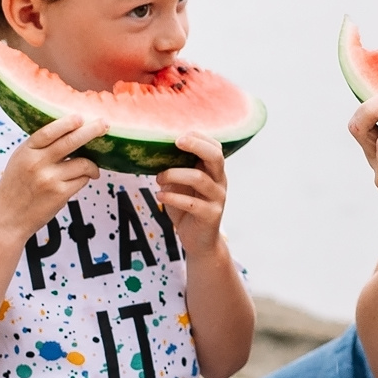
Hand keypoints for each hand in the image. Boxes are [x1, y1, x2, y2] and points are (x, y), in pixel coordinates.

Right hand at [0, 114, 106, 241]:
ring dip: (91, 165)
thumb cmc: (16, 187)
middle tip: (104, 125)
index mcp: (26, 151)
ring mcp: (50, 179)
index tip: (81, 117)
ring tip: (91, 169)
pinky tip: (80, 180)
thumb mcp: (20, 160)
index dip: (67, 123)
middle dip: (91, 131)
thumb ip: (39, 147)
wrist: (8, 218)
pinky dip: (85, 178)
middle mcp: (37, 163)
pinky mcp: (60, 194)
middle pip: (71, 142)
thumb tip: (70, 132)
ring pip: (82, 163)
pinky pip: (82, 180)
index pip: (49, 131)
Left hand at [155, 134, 234, 257]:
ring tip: (158, 179)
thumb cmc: (187, 209)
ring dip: (174, 175)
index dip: (199, 138)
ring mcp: (217, 199)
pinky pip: (192, 203)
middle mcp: (220, 182)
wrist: (199, 241)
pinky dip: (173, 197)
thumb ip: (177, 170)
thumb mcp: (182, 186)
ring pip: (199, 179)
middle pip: (216, 157)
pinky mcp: (211, 216)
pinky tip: (160, 196)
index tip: (178, 136)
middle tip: (176, 142)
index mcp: (214, 172)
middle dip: (196, 146)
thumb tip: (157, 152)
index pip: (215, 148)